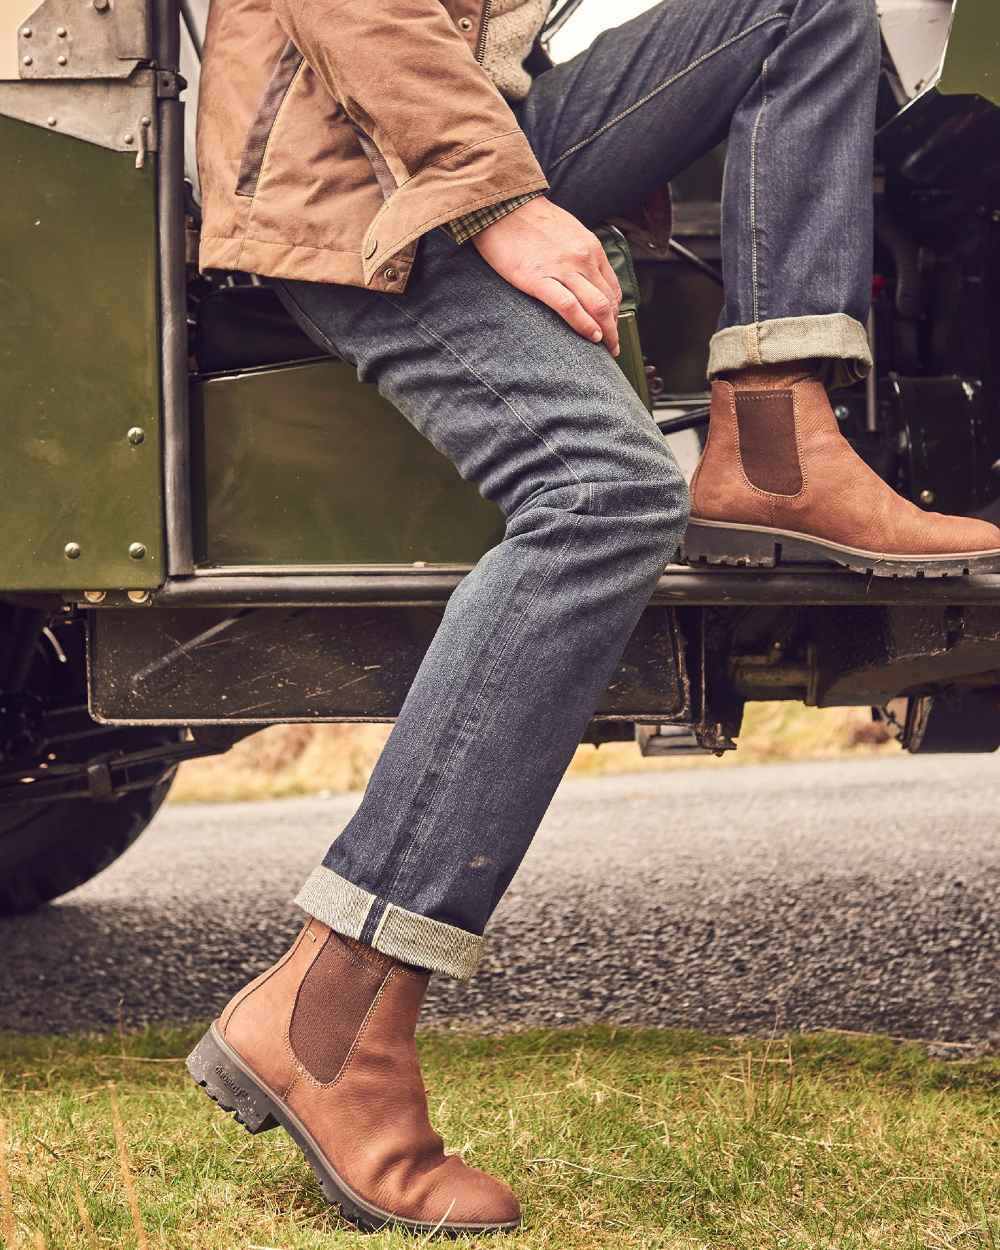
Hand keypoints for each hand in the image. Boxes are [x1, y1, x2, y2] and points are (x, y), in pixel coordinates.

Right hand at [471, 197, 621, 355]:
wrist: (502, 205)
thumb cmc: (530, 219)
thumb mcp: (568, 231)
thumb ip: (580, 253)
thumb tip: (586, 276)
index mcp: (591, 248)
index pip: (612, 288)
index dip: (615, 313)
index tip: (611, 327)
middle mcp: (583, 259)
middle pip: (608, 301)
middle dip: (614, 328)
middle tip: (612, 347)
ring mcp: (563, 269)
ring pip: (597, 306)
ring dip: (605, 332)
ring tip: (606, 348)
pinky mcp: (539, 280)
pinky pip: (570, 308)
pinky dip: (584, 325)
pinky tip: (590, 337)